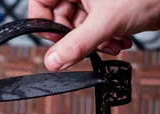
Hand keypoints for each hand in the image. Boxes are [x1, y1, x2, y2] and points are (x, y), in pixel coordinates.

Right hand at [28, 0, 159, 69]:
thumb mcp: (105, 23)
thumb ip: (75, 45)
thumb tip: (52, 62)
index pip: (41, 2)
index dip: (45, 24)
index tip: (55, 43)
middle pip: (61, 17)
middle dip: (77, 37)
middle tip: (89, 47)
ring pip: (78, 25)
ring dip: (93, 41)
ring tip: (111, 43)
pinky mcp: (105, 7)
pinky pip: (93, 26)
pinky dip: (104, 38)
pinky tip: (118, 39)